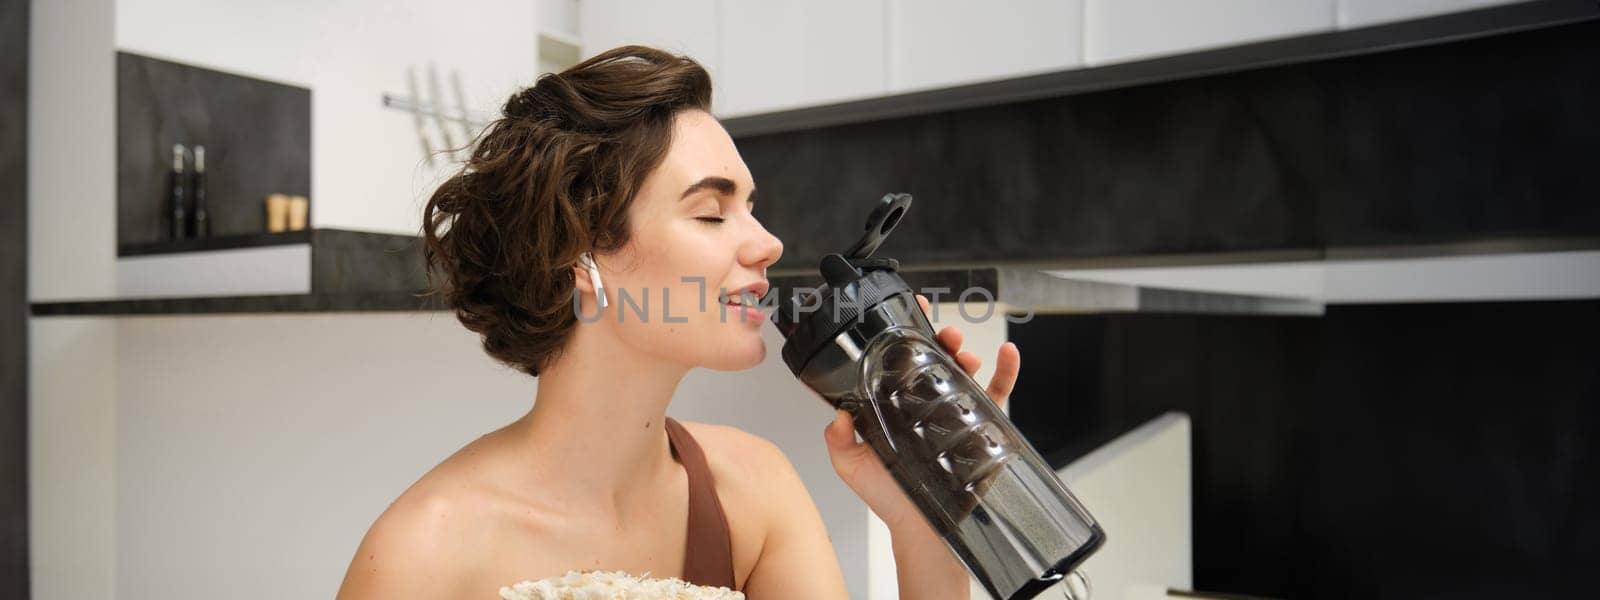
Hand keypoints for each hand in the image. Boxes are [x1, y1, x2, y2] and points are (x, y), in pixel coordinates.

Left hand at [823, 293, 1021, 533]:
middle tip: (940, 332)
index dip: (901, 334)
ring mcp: (954, 413)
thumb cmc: (890, 499)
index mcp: (894, 405)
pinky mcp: (982, 427)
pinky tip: (1007, 354)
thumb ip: (840, 441)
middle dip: (939, 336)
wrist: (924, 530)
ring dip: (965, 352)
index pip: (897, 361)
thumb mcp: (853, 467)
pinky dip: (1008, 370)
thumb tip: (839, 416)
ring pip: (964, 370)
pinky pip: (999, 393)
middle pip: (934, 358)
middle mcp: (924, 404)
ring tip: (963, 350)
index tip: (902, 313)